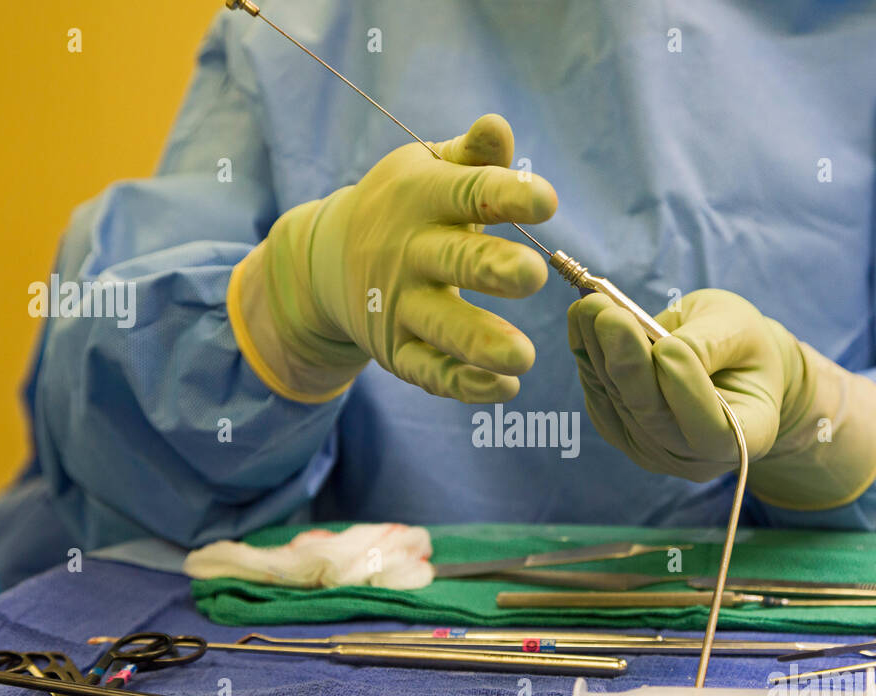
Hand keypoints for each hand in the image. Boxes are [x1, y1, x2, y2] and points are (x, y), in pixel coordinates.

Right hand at [230, 113, 556, 402]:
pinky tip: (504, 388)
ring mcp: (398, 305)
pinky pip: (429, 371)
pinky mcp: (395, 350)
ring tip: (523, 356)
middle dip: (492, 269)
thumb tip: (498, 127)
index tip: (547, 203)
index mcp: (421, 197)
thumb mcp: (429, 169)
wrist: (328, 257)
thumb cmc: (406, 204)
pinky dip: (464, 385)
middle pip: (453, 261)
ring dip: (480, 342)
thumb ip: (472, 156)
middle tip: (532, 275)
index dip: (506, 195)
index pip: (467, 193)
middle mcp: (407, 252)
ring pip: (441, 325)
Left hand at [568, 288, 875, 508]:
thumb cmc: (742, 345)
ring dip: (598, 351)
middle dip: (627, 363)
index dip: (687, 392)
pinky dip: (586, 353)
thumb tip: (657, 349)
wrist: (725, 364)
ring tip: (591, 304)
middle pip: (652, 417)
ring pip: (617, 400)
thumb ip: (707, 344)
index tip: (670, 347)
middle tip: (608, 314)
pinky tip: (584, 318)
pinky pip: (597, 392)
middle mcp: (695, 455)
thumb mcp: (740, 330)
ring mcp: (652, 449)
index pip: (710, 430)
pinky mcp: (618, 429)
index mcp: (747, 434)